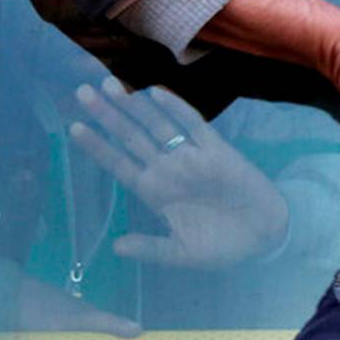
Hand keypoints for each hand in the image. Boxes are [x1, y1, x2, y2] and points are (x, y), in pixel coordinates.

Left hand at [66, 80, 289, 268]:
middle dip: (107, 115)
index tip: (74, 128)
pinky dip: (175, 109)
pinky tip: (156, 93)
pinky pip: (193, 125)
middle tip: (82, 92)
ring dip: (134, 105)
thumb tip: (116, 247)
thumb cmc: (222, 246)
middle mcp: (167, 169)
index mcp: (155, 193)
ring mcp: (190, 157)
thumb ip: (151, 248)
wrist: (265, 236)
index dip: (98, 147)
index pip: (119, 164)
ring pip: (156, 125)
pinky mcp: (216, 150)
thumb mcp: (183, 254)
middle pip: (131, 137)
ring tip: (109, 86)